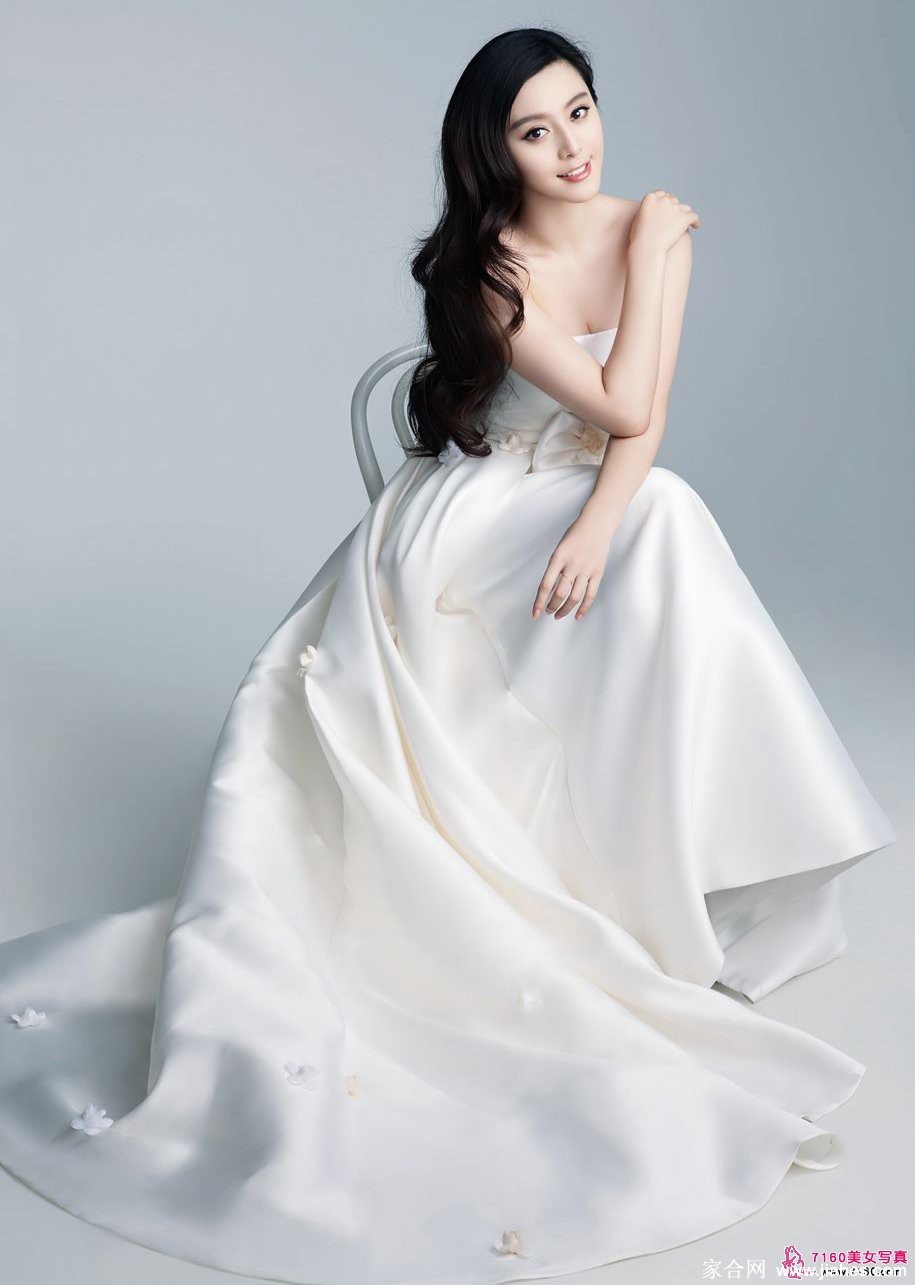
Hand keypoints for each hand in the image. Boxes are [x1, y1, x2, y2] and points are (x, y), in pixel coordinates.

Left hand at [532, 507, 620, 621]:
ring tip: (558, 615)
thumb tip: (549, 592)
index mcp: (559, 557)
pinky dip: (583, 608)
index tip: (535, 613)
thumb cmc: (575, 536)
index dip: (539, 602)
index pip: (546, 585)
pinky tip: (577, 616)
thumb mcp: (559, 549)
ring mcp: (587, 569)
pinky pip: (590, 595)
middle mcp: (572, 564)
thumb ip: (555, 569)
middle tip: (548, 612)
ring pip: (575, 597)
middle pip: (560, 593)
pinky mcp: (598, 573)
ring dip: (565, 609)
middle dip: (552, 606)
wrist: (597, 524)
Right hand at [629, 189, 699, 257]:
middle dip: (674, 208)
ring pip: (685, 208)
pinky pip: (694, 217)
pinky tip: (695, 226)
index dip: (665, 201)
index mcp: (650, 198)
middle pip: (673, 200)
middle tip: (675, 218)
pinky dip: (695, 221)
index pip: (661, 194)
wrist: (647, 248)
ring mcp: (675, 208)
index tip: (668, 208)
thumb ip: (647, 211)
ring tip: (686, 222)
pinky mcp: (684, 218)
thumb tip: (653, 210)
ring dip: (685, 213)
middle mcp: (663, 200)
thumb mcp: (638, 220)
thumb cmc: (639, 239)